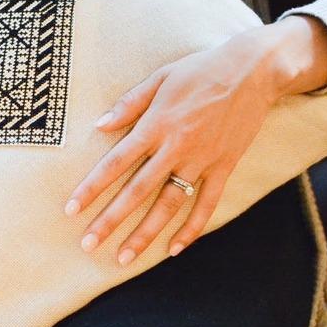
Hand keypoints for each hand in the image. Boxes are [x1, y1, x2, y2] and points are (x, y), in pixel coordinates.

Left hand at [64, 15, 326, 264]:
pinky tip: (174, 250)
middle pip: (137, 191)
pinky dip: (192, 229)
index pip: (115, 163)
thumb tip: (99, 126)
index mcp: (155, 125)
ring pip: (169, 205)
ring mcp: (201, 160)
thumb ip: (129, 104)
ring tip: (124, 257)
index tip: (72, 209)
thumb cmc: (200, 70)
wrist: (255, 69)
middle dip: (110, 220)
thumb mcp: (159, 78)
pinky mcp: (224, 166)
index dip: (92, 187)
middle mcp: (175, 147)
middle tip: (88, 244)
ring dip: (145, 233)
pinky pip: (207, 204)